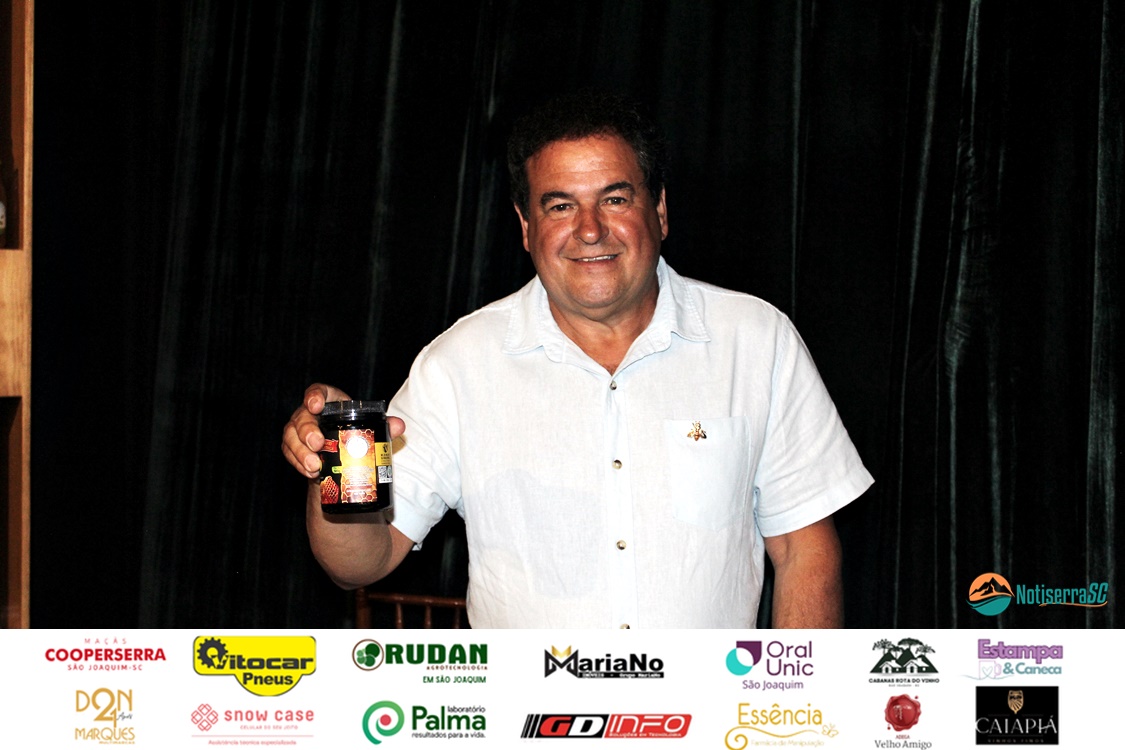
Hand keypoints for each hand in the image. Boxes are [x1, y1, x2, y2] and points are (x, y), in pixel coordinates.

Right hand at [281, 383, 404, 478]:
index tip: (316, 406)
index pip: (317, 391)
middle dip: (307, 431)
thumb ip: (384, 426)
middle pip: (302, 417)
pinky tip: (310, 473)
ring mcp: (298, 431)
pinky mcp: (293, 448)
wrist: (341, 454)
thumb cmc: (355, 433)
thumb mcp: (369, 428)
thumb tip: (399, 425)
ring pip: (291, 437)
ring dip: (300, 452)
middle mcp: (309, 414)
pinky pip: (290, 454)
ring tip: (314, 466)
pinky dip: (299, 464)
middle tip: (318, 444)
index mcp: (329, 402)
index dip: (314, 396)